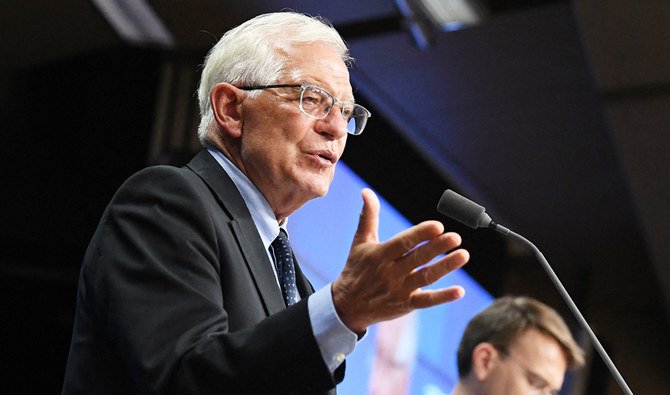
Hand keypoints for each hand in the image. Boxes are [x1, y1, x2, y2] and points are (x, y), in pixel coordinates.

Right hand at [332, 188, 468, 333]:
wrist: (348, 306)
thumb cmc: (356, 268)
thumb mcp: (360, 242)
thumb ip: (368, 216)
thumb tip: (366, 191)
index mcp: (380, 254)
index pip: (403, 242)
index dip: (420, 234)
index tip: (438, 226)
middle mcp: (390, 272)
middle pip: (417, 258)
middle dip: (437, 247)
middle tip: (456, 237)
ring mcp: (399, 290)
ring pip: (425, 277)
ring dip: (445, 267)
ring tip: (463, 255)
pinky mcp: (405, 305)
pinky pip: (426, 301)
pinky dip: (443, 297)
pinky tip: (459, 291)